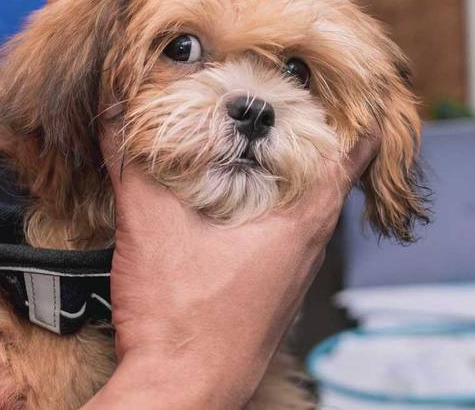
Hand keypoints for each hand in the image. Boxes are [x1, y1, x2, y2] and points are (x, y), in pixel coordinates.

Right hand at [86, 127, 377, 408]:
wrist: (179, 395)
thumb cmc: (180, 324)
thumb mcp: (149, 225)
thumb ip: (131, 162)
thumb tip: (115, 108)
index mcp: (297, 228)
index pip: (349, 161)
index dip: (356, 122)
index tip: (359, 93)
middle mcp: (303, 254)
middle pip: (328, 185)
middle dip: (316, 144)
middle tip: (303, 109)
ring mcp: (287, 281)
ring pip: (303, 217)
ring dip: (290, 181)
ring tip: (266, 149)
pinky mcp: (265, 299)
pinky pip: (279, 242)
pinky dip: (267, 213)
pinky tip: (229, 210)